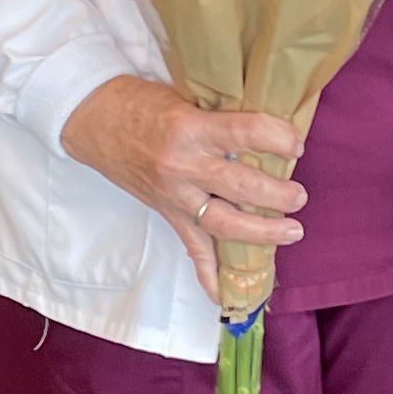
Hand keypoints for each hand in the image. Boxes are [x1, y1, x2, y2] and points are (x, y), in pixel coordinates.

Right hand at [61, 76, 305, 290]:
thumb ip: (220, 115)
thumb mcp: (184, 97)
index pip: (246, 132)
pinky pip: (192, 249)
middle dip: (278, 195)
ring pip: (224, 224)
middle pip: (241, 187)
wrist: (93, 120)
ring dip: (262, 233)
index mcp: (191, 127)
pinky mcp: (167, 213)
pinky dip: (210, 276)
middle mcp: (184, 165)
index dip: (278, 138)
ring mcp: (175, 195)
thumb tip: (268, 128)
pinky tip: (228, 296)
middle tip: (299, 196)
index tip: (295, 145)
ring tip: (291, 231)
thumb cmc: (141, 102)